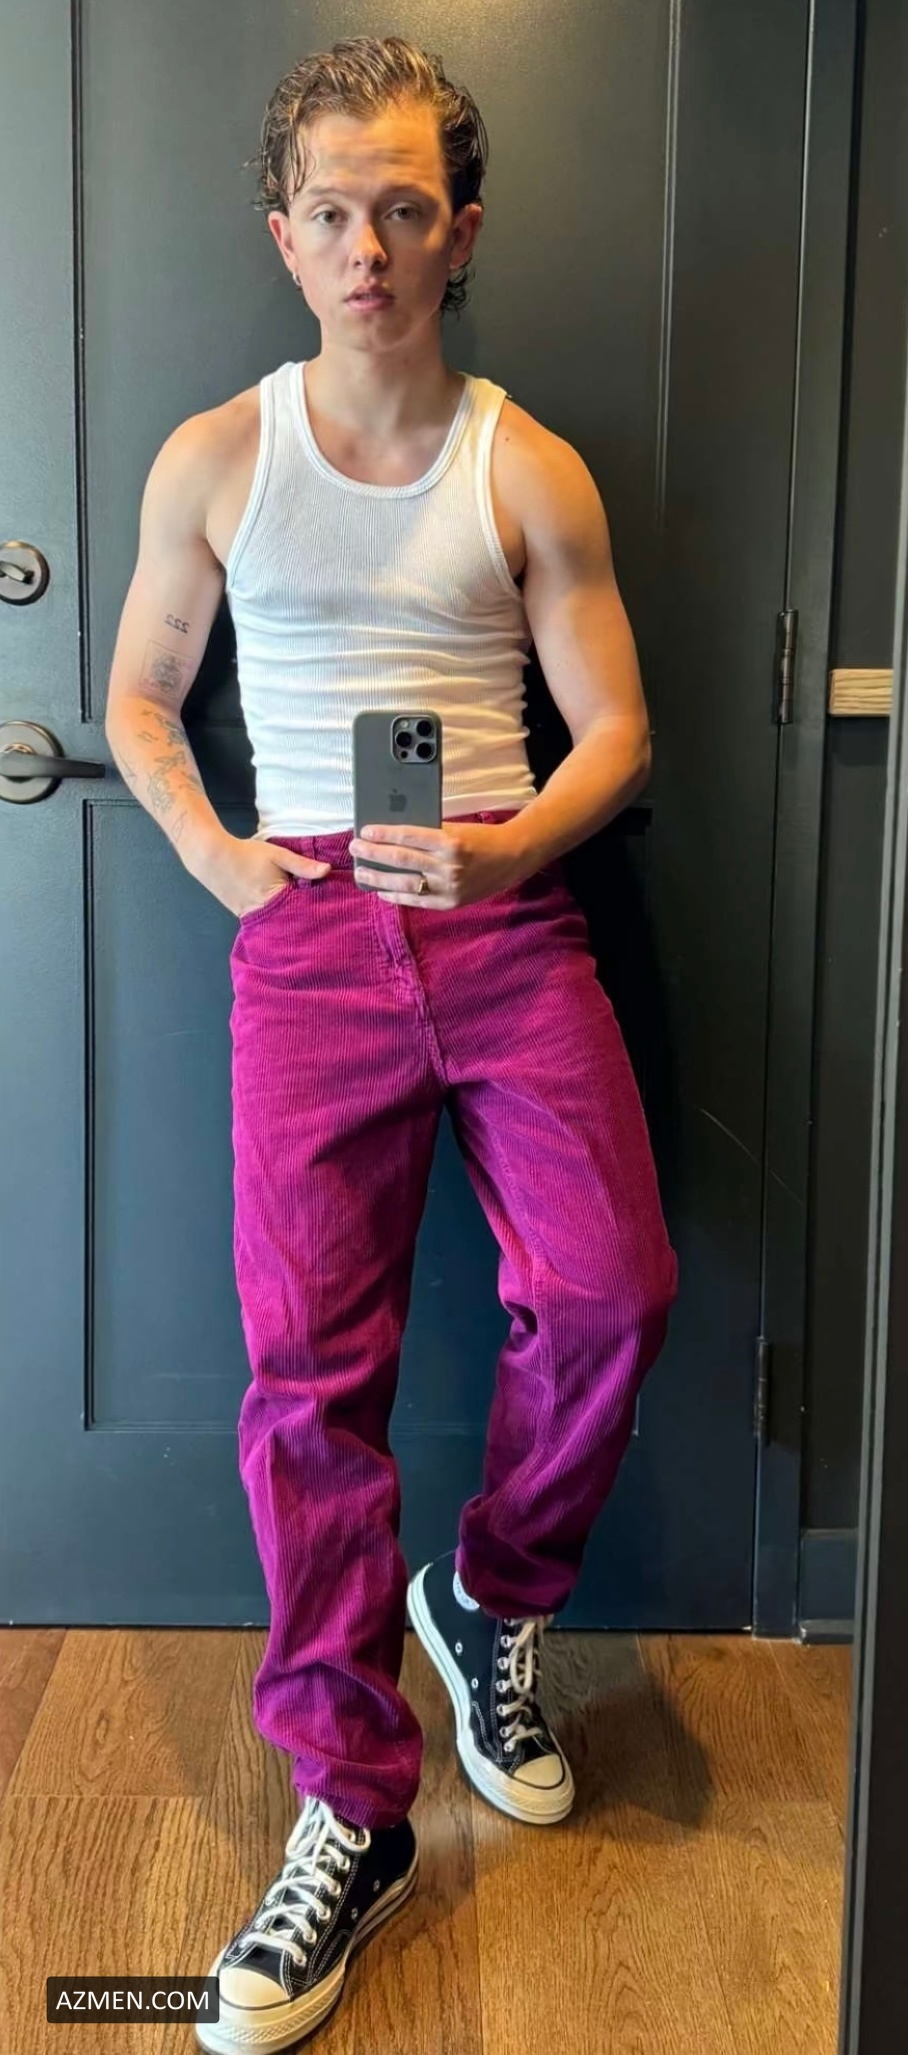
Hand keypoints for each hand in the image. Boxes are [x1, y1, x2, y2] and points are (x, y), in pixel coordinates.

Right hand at [185, 827, 330, 918]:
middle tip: (324, 921)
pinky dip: (275, 919)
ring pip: (278, 924)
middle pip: (291, 921)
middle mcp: (264, 913)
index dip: (318, 910)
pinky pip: (265, 922)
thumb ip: (302, 865)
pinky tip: (285, 916)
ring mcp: (253, 917)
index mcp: (276, 898)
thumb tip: (327, 870)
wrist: (211, 858)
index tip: (332, 911)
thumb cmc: (245, 854)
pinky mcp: (244, 915)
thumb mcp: (277, 855)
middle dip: (305, 920)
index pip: (304, 910)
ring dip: (290, 921)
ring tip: (308, 921)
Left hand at [349, 821, 524, 908]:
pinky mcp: (451, 902)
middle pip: (402, 860)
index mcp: (450, 842)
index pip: (408, 837)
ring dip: (379, 878)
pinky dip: (397, 897)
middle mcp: (449, 866)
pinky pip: (417, 900)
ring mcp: (449, 887)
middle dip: (374, 854)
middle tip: (355, 848)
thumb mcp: (457, 829)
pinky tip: (382, 892)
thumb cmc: (483, 838)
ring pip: (406, 883)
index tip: (365, 831)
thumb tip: (394, 836)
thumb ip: (430, 833)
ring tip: (362, 872)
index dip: (383, 834)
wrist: (513, 858)